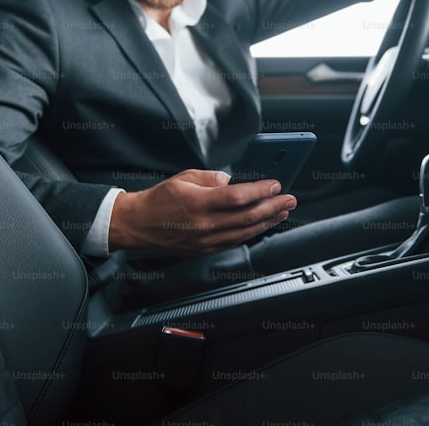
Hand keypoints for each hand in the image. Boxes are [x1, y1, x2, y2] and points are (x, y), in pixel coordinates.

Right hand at [107, 169, 296, 254]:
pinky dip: (252, 233)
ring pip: (245, 232)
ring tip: (283, 211)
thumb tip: (233, 181)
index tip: (276, 184)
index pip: (238, 197)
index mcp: (198, 204)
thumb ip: (211, 178)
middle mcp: (204, 225)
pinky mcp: (206, 250)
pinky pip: (235, 242)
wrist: (138, 225)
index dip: (261, 191)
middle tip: (290, 199)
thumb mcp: (184, 178)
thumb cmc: (159, 199)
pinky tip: (263, 225)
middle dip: (273, 206)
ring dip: (268, 221)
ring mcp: (206, 241)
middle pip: (247, 217)